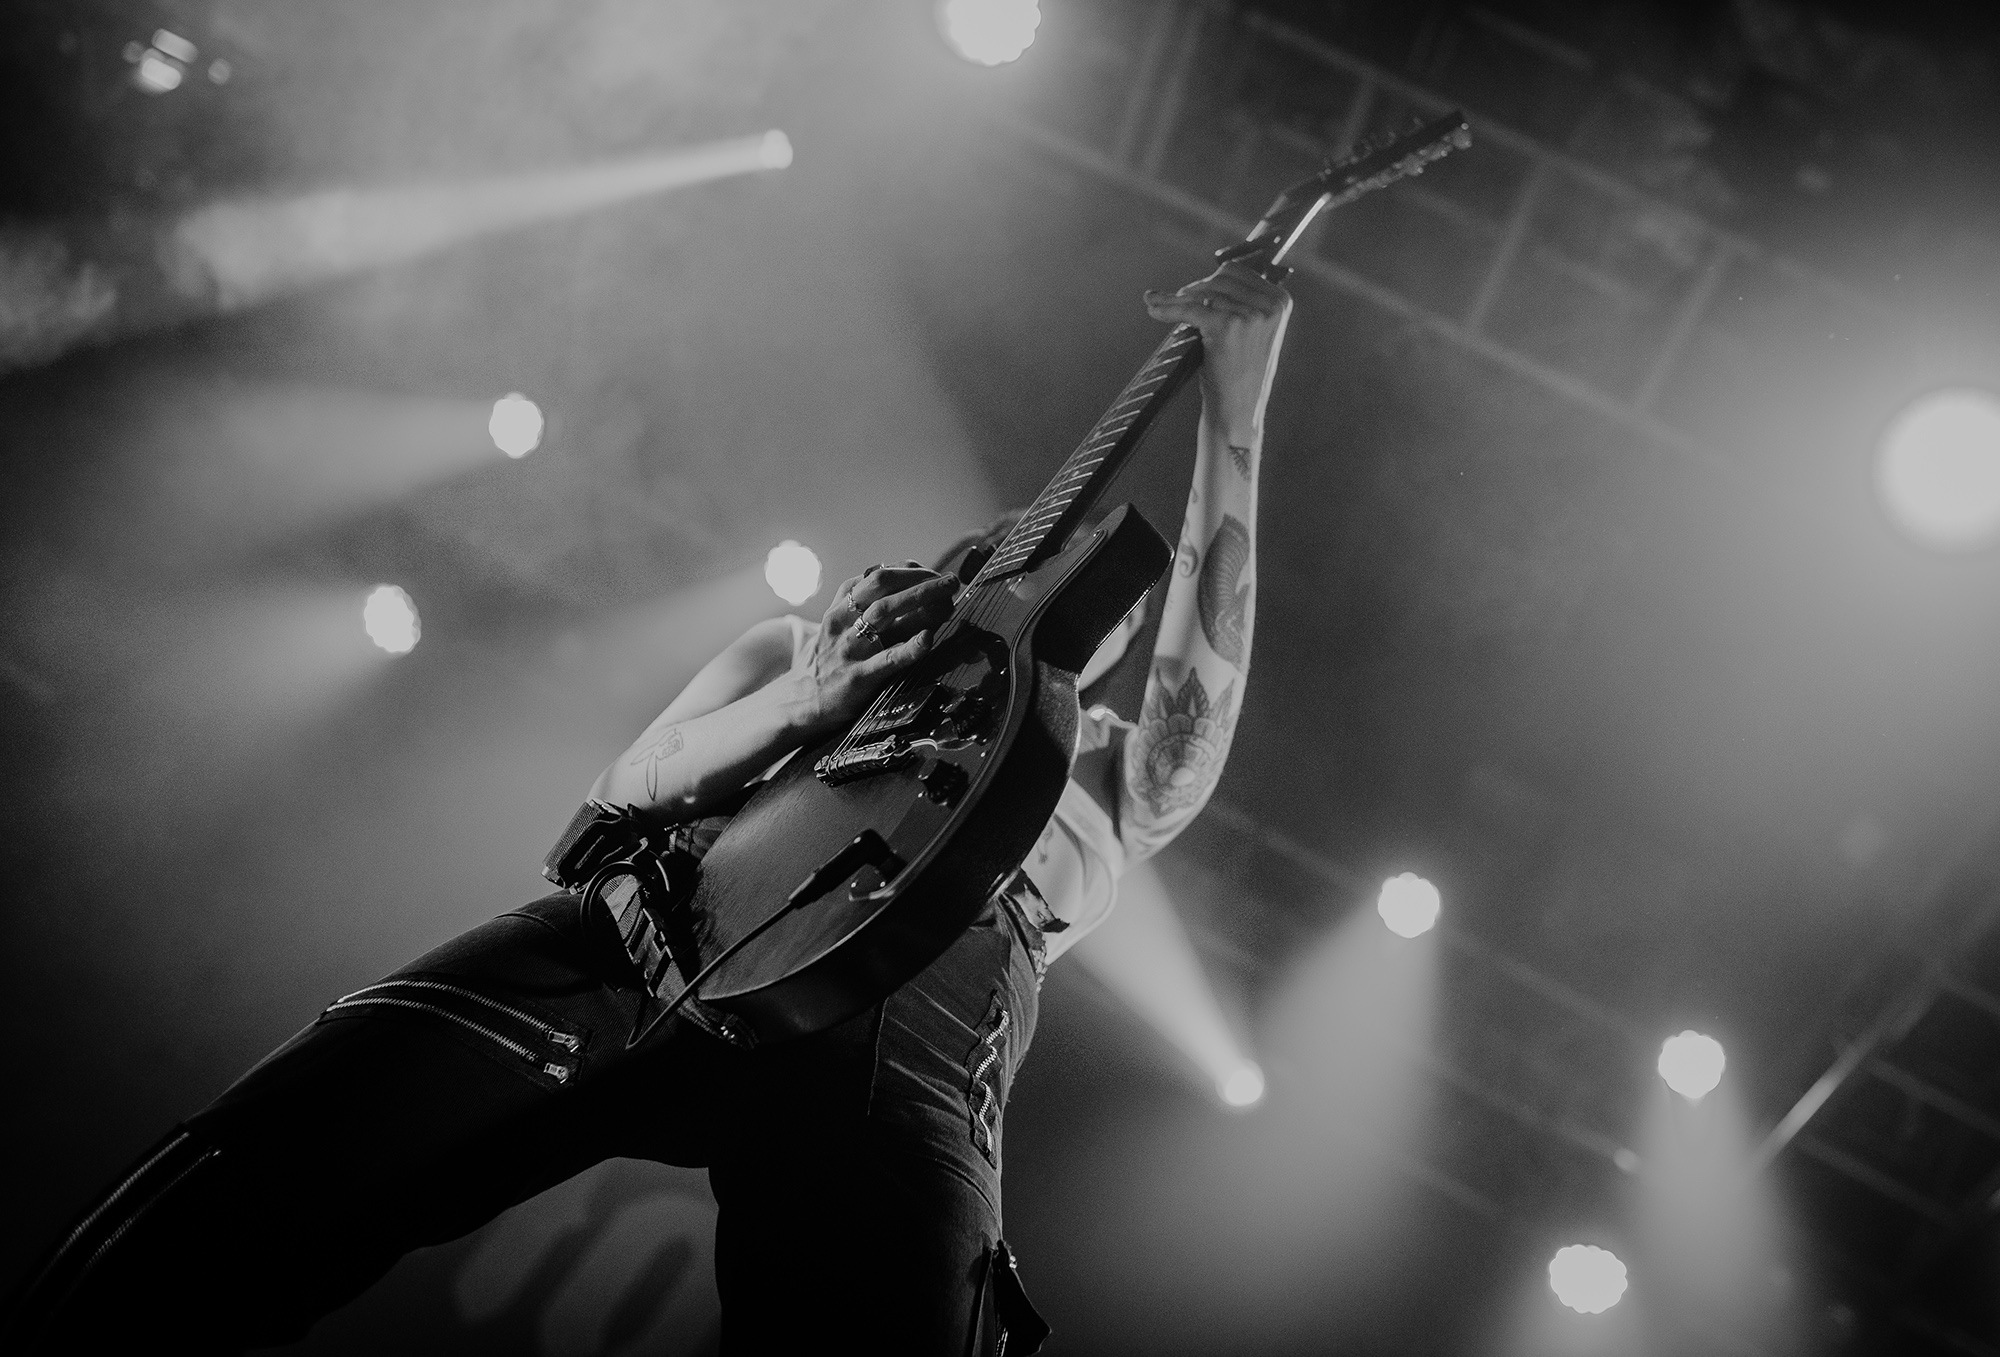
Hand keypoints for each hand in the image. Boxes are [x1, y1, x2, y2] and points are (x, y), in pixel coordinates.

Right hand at [799, 563, 958, 732]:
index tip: (934, 574)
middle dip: (920, 579)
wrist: (800, 702)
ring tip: (949, 600)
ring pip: (885, 612)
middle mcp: (844, 620)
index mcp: (841, 606)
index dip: (910, 571)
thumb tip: (897, 574)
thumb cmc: (828, 659)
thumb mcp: (837, 624)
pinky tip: (929, 638)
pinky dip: (911, 647)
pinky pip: (887, 659)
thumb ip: (862, 602)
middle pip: (883, 585)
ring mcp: (850, 648)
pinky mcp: (858, 677)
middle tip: (951, 581)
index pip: (878, 575)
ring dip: (921, 600)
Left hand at [1143, 262, 1291, 437]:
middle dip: (1194, 290)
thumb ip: (1243, 302)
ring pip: (1203, 292)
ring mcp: (1251, 315)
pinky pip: (1189, 309)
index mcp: (1280, 301)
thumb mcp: (1254, 332)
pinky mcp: (1228, 325)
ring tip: (1160, 306)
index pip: (1238, 272)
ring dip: (1177, 300)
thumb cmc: (1241, 373)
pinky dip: (1168, 308)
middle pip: (1220, 278)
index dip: (1210, 281)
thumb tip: (1208, 278)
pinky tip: (1153, 309)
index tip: (1191, 293)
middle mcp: (1271, 305)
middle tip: (1176, 302)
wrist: (1239, 410)